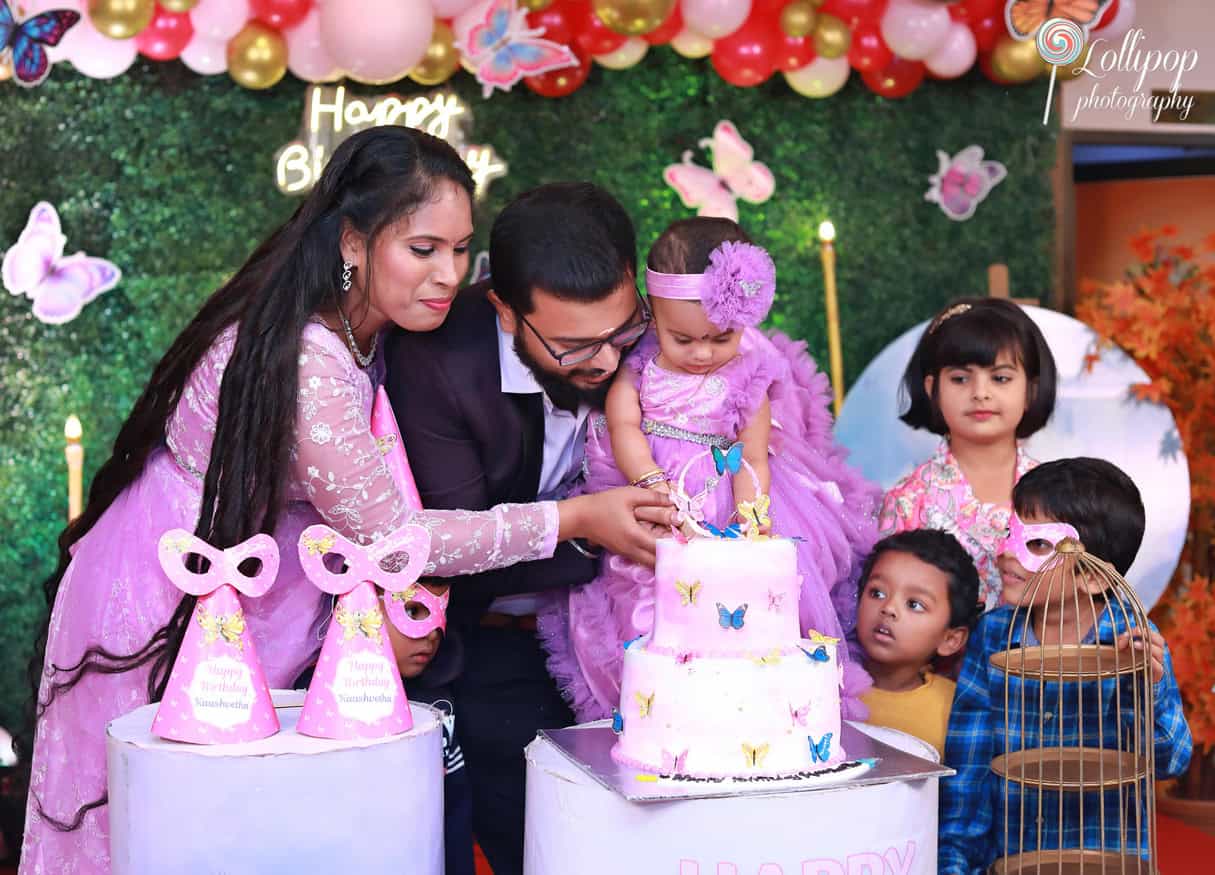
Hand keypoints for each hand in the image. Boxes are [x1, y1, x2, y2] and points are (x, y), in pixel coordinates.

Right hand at [559, 488, 678, 567]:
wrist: (581, 517)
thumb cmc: (604, 504)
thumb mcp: (629, 495)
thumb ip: (652, 497)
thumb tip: (673, 500)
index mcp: (635, 536)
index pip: (663, 549)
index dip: (678, 549)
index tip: (691, 546)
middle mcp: (632, 549)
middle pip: (659, 562)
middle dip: (674, 559)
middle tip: (689, 554)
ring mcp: (627, 553)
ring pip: (651, 564)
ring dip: (665, 561)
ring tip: (679, 555)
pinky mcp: (624, 553)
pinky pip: (644, 561)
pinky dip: (655, 560)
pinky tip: (664, 553)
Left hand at [1116, 629, 1165, 683]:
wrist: (1127, 677)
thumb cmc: (1126, 658)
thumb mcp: (1122, 647)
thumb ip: (1122, 640)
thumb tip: (1125, 636)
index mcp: (1152, 644)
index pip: (1154, 634)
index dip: (1145, 631)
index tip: (1134, 630)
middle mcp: (1157, 652)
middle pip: (1160, 641)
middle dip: (1148, 636)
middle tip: (1136, 634)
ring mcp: (1158, 663)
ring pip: (1160, 653)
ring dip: (1148, 647)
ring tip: (1134, 645)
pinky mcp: (1157, 675)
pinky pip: (1159, 667)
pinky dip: (1152, 662)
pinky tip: (1144, 659)